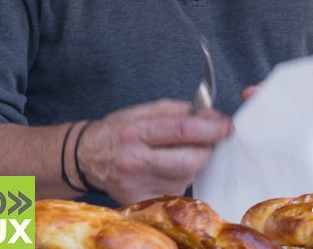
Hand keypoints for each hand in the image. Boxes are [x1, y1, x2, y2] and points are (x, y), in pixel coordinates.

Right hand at [77, 99, 232, 204]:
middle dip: (209, 149)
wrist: (86, 158)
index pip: (182, 131)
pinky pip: (177, 189)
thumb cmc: (117, 131)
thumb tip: (209, 116)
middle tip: (210, 140)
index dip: (211, 128)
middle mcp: (136, 160)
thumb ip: (176, 111)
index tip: (226, 125)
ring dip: (195, 162)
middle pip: (190, 160)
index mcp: (136, 132)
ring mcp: (139, 185)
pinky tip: (166, 167)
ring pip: (187, 176)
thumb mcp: (141, 111)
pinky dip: (180, 176)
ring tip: (179, 151)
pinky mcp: (143, 200)